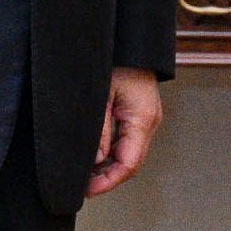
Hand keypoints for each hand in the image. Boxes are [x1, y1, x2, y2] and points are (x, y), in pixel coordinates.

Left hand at [86, 67, 163, 196]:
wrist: (129, 39)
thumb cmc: (116, 60)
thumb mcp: (101, 96)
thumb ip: (99, 131)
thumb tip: (95, 162)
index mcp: (143, 119)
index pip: (129, 164)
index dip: (108, 182)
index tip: (87, 191)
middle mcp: (148, 122)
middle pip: (131, 163)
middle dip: (107, 178)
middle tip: (82, 187)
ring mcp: (145, 118)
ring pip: (128, 154)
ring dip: (108, 167)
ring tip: (84, 175)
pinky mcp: (138, 114)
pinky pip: (127, 141)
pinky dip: (111, 153)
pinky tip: (94, 157)